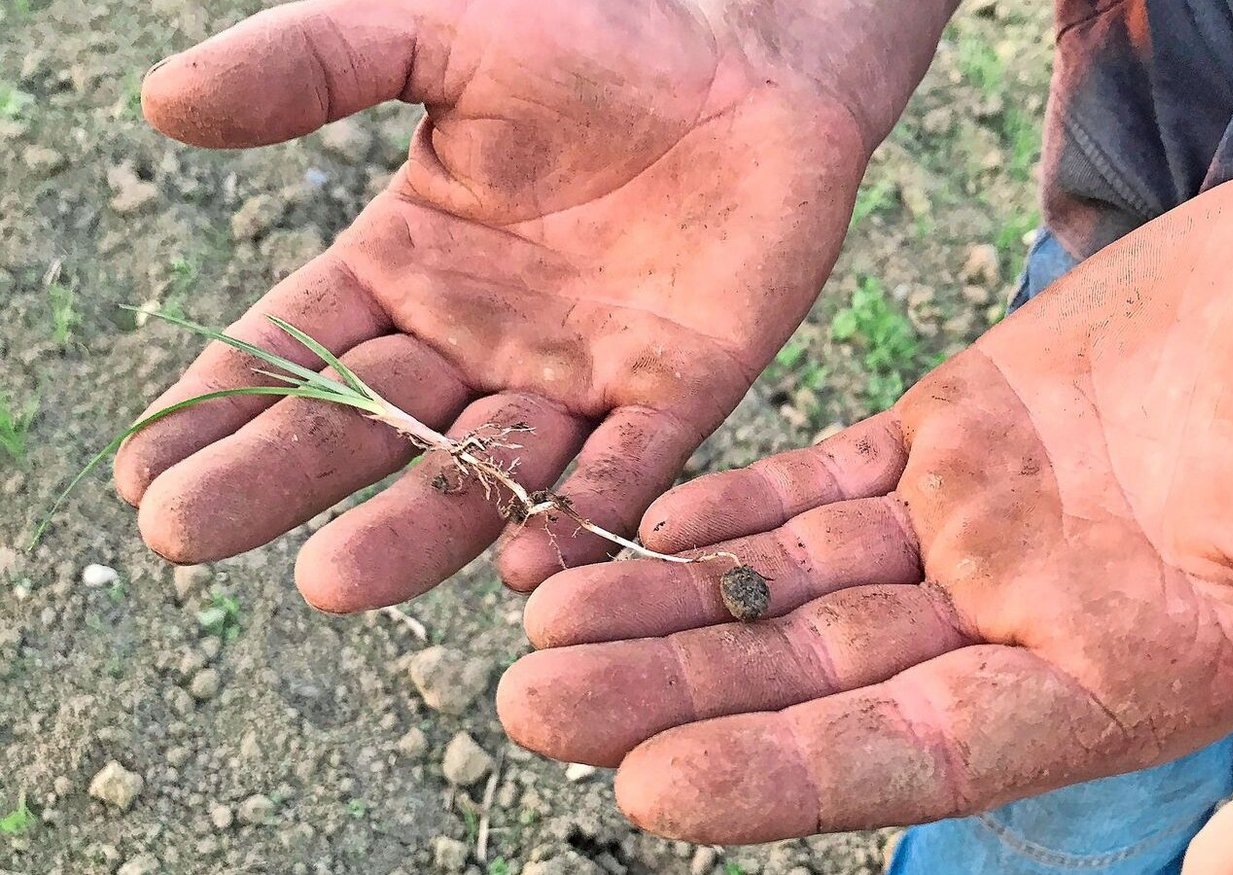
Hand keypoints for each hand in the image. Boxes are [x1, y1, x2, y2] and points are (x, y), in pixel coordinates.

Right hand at [113, 0, 947, 607]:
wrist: (750, 54)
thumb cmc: (597, 38)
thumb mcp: (440, 34)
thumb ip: (314, 64)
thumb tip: (163, 105)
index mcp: (410, 268)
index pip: (297, 348)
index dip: (221, 406)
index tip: (141, 473)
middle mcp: (483, 341)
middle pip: (371, 424)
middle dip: (280, 479)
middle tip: (188, 534)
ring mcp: (580, 375)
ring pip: (490, 466)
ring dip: (419, 523)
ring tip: (337, 579)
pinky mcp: (680, 390)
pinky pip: (628, 463)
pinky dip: (584, 509)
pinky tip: (531, 556)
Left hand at [497, 132, 1232, 844]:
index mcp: (1110, 681)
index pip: (913, 754)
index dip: (778, 777)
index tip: (649, 784)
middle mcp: (1023, 614)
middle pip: (818, 669)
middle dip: (677, 684)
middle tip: (534, 698)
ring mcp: (985, 518)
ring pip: (799, 571)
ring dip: (674, 592)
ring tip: (550, 609)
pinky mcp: (967, 425)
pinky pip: (828, 474)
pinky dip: (740, 498)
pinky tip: (652, 515)